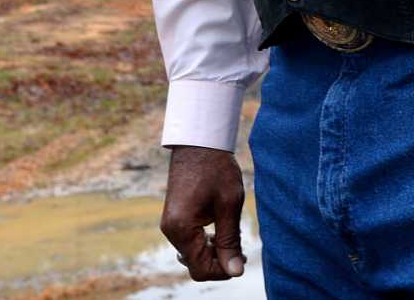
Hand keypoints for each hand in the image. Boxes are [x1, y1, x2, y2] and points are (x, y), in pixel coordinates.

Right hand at [158, 144, 247, 280]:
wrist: (199, 142)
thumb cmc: (216, 169)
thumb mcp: (228, 205)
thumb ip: (230, 240)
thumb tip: (235, 271)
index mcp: (181, 228)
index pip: (201, 269)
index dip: (224, 270)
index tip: (243, 256)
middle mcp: (170, 230)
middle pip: (196, 264)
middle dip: (220, 261)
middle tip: (241, 247)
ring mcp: (170, 224)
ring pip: (194, 254)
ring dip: (214, 251)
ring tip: (233, 234)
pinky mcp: (175, 218)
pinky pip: (190, 241)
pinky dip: (207, 241)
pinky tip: (221, 228)